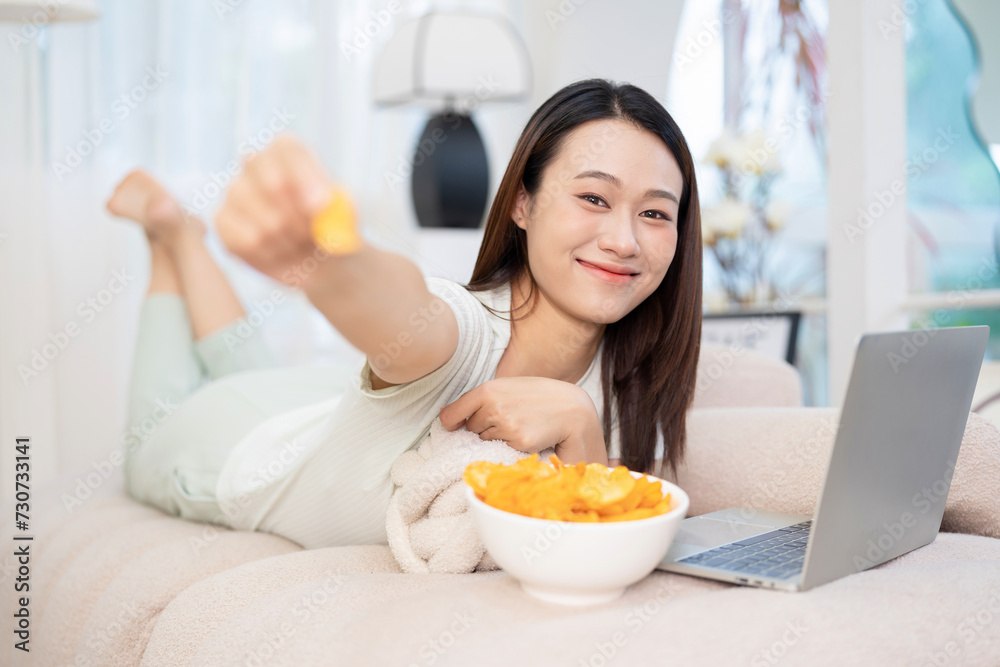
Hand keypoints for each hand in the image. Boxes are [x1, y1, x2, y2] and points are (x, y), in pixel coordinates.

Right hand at [215, 134, 337, 284]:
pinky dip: (271, 253)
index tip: (320, 207)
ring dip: (289, 241)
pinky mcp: (222, 221)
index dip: (305, 178)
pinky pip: (247, 240)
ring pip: (264, 220)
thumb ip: (341, 208)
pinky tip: (278, 251)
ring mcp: (234, 191)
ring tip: (297, 242)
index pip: (287, 150)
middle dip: (300, 218)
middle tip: (311, 233)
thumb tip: (322, 206)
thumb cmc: (332, 226)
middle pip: (272, 183)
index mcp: (286, 150)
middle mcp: (255, 163)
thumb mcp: (347, 214)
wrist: (318, 257)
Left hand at [438, 377, 607, 464]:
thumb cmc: (537, 397)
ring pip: (485, 441)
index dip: (451, 422)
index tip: (452, 426)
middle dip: (484, 427)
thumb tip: (447, 417)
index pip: (452, 414)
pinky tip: (528, 435)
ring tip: (520, 424)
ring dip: (497, 437)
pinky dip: (512, 446)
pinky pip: (502, 449)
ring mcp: (506, 425)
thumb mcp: (508, 388)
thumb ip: (480, 399)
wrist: (571, 408)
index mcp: (488, 389)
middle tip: (509, 417)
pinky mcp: (518, 442)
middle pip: (471, 429)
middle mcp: (493, 407)